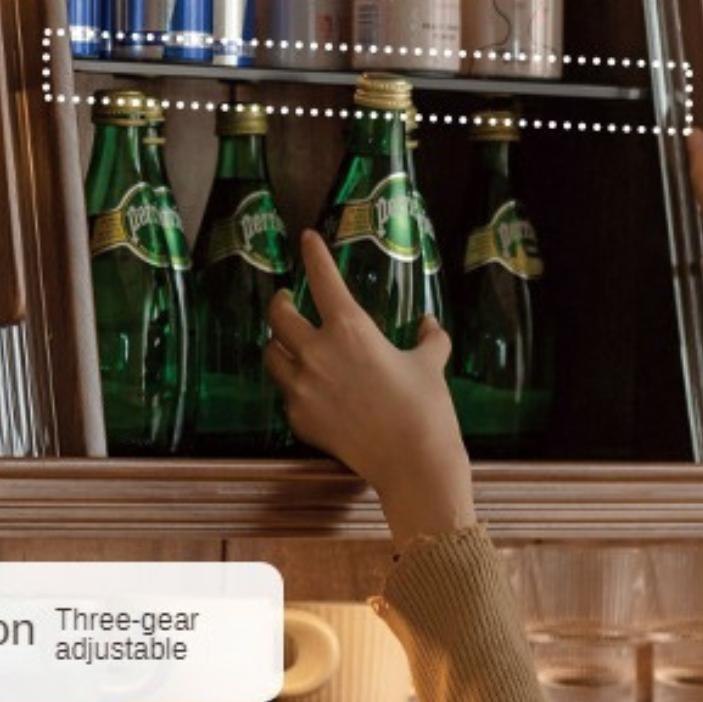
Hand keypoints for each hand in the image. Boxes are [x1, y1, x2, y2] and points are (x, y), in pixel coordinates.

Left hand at [265, 230, 474, 546]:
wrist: (412, 462)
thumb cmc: (426, 407)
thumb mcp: (431, 364)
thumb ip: (430, 339)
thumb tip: (430, 324)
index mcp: (351, 328)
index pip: (323, 279)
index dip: (313, 254)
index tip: (307, 239)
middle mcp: (318, 352)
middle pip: (278, 316)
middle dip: (280, 303)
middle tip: (287, 300)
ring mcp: (303, 388)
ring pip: (272, 354)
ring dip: (279, 344)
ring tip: (289, 343)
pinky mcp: (299, 418)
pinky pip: (286, 393)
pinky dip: (294, 385)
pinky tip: (310, 388)